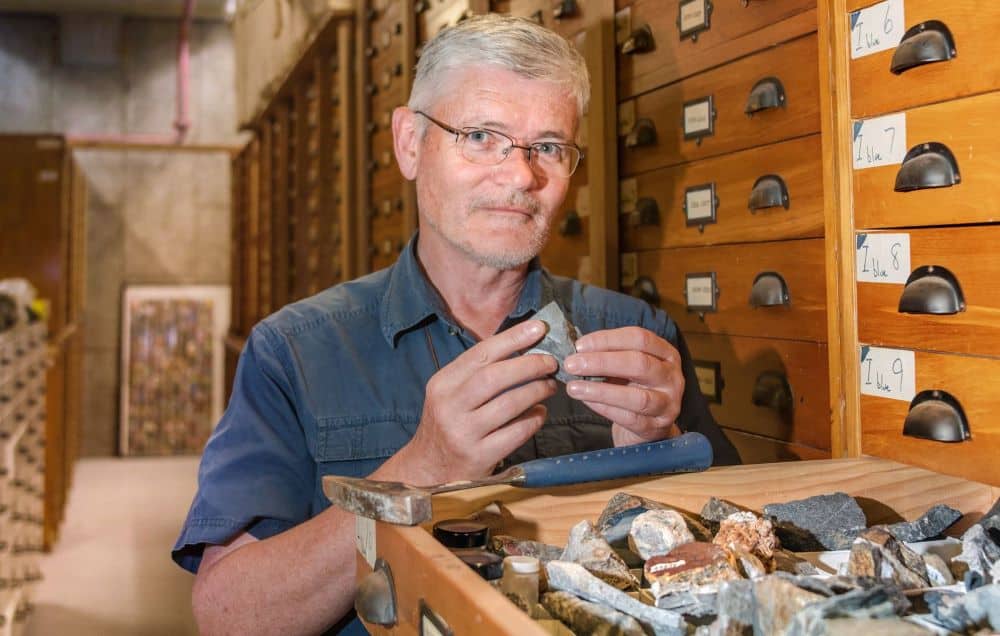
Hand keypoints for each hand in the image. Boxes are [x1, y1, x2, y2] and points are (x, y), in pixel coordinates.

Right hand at [400, 320, 557, 484]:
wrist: (429, 470)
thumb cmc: (448, 424)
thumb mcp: (451, 394)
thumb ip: (479, 373)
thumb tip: (523, 347)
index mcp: (442, 384)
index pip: (481, 354)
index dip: (513, 339)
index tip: (539, 328)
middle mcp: (450, 406)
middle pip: (495, 377)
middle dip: (529, 365)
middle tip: (551, 362)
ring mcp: (463, 433)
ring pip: (509, 404)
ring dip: (536, 391)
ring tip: (550, 386)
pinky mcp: (479, 457)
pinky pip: (516, 432)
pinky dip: (534, 419)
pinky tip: (540, 413)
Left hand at [562, 327, 683, 444]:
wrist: (649, 425)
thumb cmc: (634, 388)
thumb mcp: (628, 367)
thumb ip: (610, 356)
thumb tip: (578, 350)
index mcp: (666, 354)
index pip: (639, 338)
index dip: (607, 339)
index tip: (580, 345)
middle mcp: (672, 377)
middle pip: (638, 364)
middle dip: (601, 362)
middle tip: (572, 364)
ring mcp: (668, 404)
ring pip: (636, 397)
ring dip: (600, 390)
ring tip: (574, 387)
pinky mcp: (657, 427)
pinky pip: (629, 418)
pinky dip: (605, 408)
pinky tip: (586, 401)